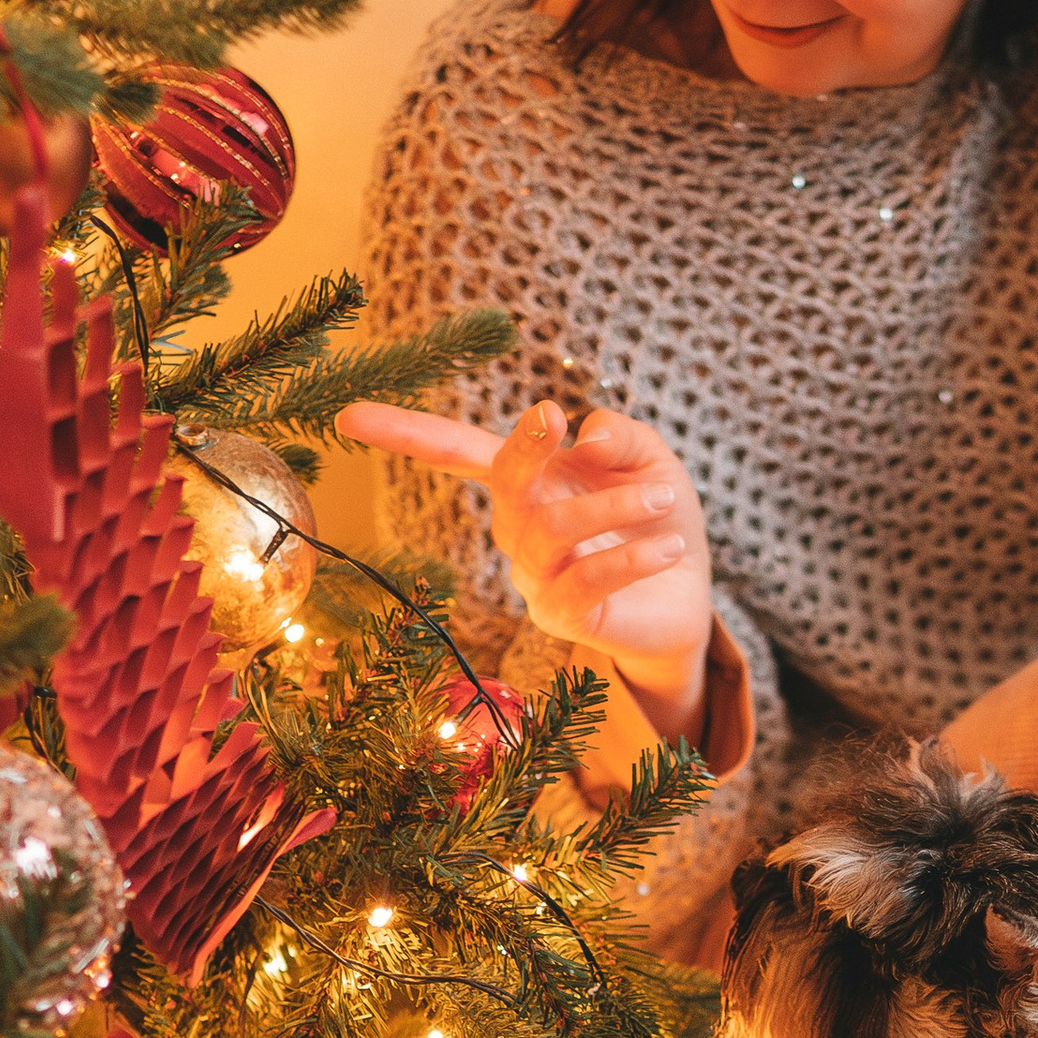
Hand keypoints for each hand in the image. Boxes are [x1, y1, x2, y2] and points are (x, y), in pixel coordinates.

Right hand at [338, 396, 713, 741]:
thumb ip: (622, 436)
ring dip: (611, 506)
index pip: (457, 454)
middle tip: (560, 419)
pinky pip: (585, 582)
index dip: (406, 434)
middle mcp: (518, 531)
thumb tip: (588, 435)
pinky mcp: (564, 619)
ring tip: (664, 497)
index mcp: (528, 482)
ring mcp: (534, 578)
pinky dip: (630, 557)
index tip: (348, 417)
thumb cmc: (657, 517)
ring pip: (550, 531)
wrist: (689, 596)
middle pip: (503, 484)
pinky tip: (670, 545)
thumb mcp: (650, 461)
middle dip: (526, 448)